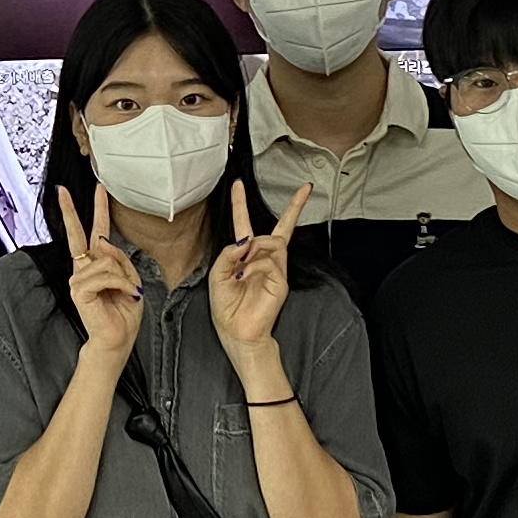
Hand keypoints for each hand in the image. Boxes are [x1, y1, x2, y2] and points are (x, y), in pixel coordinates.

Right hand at [55, 183, 142, 358]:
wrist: (117, 339)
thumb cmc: (123, 313)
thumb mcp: (130, 280)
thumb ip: (118, 260)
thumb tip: (103, 244)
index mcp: (96, 265)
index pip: (94, 232)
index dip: (96, 210)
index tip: (98, 189)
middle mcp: (84, 269)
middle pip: (77, 233)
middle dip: (71, 211)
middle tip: (62, 191)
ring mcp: (79, 279)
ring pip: (107, 261)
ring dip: (124, 278)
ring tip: (128, 293)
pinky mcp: (79, 290)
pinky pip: (105, 275)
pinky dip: (121, 285)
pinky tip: (124, 295)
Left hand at [205, 178, 307, 370]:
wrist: (237, 332)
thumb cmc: (226, 307)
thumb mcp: (216, 275)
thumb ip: (227, 254)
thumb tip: (246, 241)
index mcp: (244, 256)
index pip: (244, 224)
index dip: (240, 203)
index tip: (238, 185)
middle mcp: (262, 259)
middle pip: (279, 229)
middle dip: (292, 208)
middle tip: (301, 192)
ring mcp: (274, 268)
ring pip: (269, 240)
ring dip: (253, 250)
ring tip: (243, 271)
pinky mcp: (281, 279)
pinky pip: (270, 260)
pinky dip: (256, 266)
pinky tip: (248, 278)